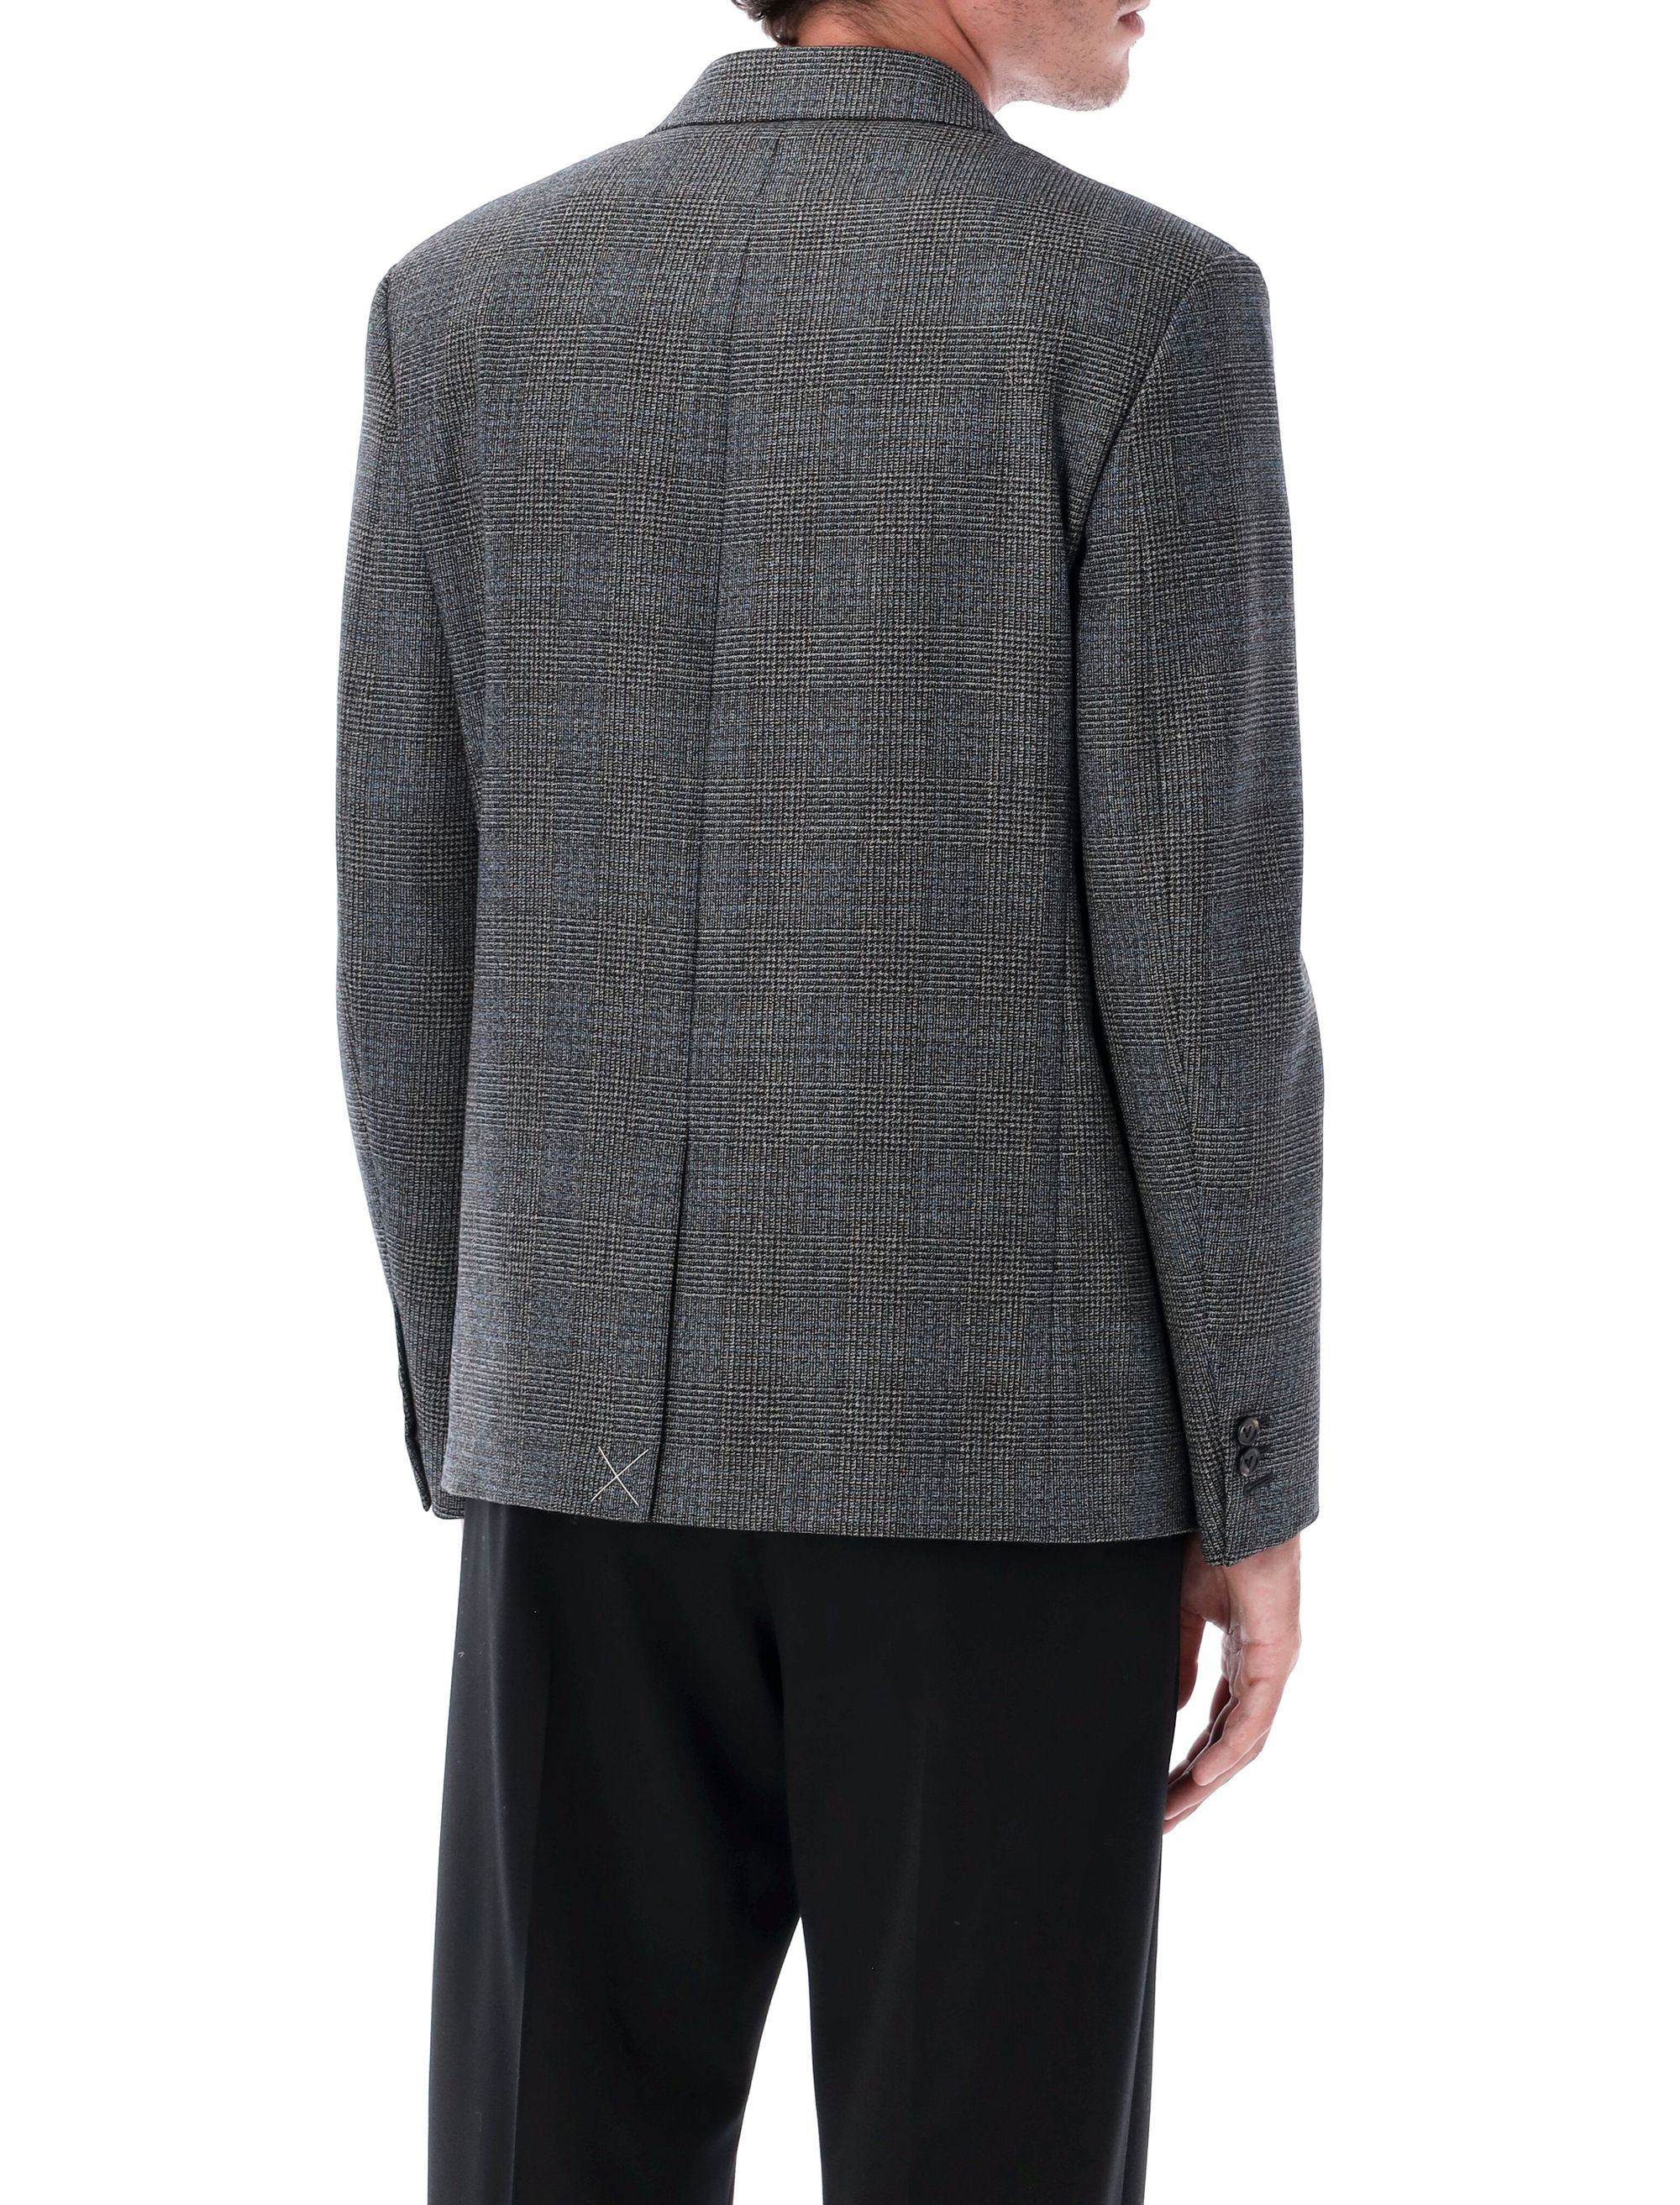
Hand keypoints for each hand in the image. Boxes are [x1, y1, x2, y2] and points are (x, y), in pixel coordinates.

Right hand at [1165, 1532, 1301, 1831]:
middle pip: (1231, 1745)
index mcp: (1243, 1657)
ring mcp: (1272, 1665)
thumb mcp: (1182, 1609)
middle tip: (1163, 1821)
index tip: (1159, 1791)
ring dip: (1209, 1781)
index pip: (1218, 1724)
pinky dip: (1229, 1750)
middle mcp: (1262, 1670)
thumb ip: (1181, 1659)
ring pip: (1244, 1742)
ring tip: (1174, 1811)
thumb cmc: (1211, 1543)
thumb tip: (1172, 1709)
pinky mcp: (1275, 1655)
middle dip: (1196, 1785)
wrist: (1234, 1505)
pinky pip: (1253, 1717)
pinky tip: (1203, 1775)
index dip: (1191, 1760)